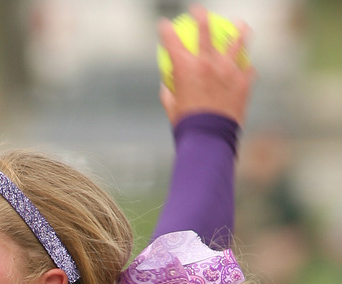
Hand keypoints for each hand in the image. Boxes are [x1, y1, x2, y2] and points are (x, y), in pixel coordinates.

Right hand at [158, 4, 255, 125]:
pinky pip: (249, 69)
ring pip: (237, 42)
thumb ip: (169, 93)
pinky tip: (249, 67)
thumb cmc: (187, 126)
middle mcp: (207, 63)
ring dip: (239, 31)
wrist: (209, 140)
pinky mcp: (243, 82)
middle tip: (198, 11)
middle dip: (200, 16)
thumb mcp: (172, 109)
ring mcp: (228, 70)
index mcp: (185, 68)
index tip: (163, 24)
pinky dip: (247, 68)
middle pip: (205, 30)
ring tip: (241, 25)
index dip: (165, 30)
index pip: (171, 41)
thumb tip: (166, 85)